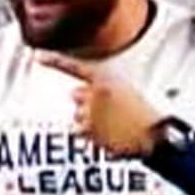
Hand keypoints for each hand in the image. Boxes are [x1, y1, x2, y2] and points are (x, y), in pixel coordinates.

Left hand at [39, 50, 165, 157]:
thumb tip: (73, 94)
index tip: (37, 55)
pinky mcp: (88, 135)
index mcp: (105, 82)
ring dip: (90, 122)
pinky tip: (111, 137)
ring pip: (78, 117)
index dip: (54, 60)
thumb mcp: (126, 92)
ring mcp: (88, 116)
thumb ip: (97, 89)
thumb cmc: (145, 115)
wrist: (157, 138)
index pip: (74, 67)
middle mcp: (92, 96)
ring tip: (115, 127)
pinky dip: (92, 137)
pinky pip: (81, 135)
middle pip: (76, 97)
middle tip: (112, 112)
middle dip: (87, 103)